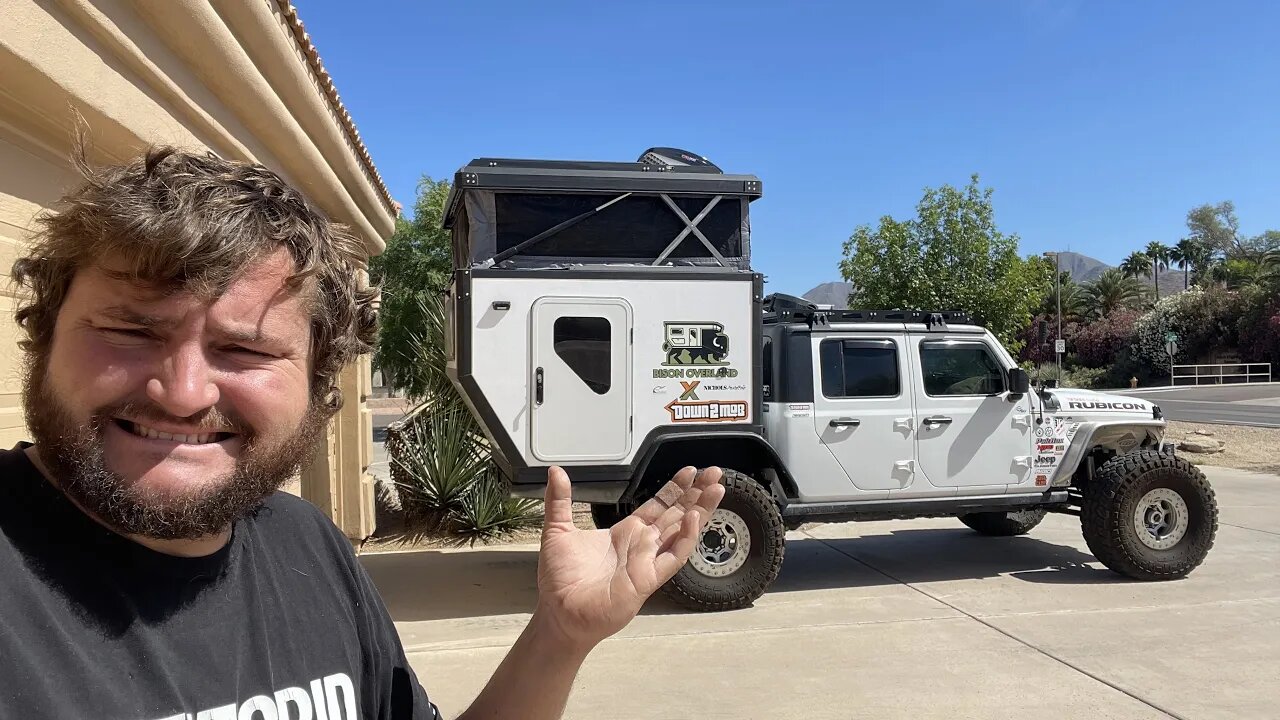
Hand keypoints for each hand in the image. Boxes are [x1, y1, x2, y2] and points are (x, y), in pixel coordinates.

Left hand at [533, 466, 724, 652]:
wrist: (558, 612)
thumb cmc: (560, 580)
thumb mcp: (557, 531)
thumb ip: (559, 500)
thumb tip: (555, 472)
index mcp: (625, 532)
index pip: (658, 505)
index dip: (675, 488)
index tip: (690, 471)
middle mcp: (641, 545)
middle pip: (677, 513)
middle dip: (696, 493)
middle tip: (715, 473)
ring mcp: (648, 561)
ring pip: (682, 531)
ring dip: (701, 511)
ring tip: (716, 490)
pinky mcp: (648, 579)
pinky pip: (673, 557)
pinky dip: (686, 538)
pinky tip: (694, 519)